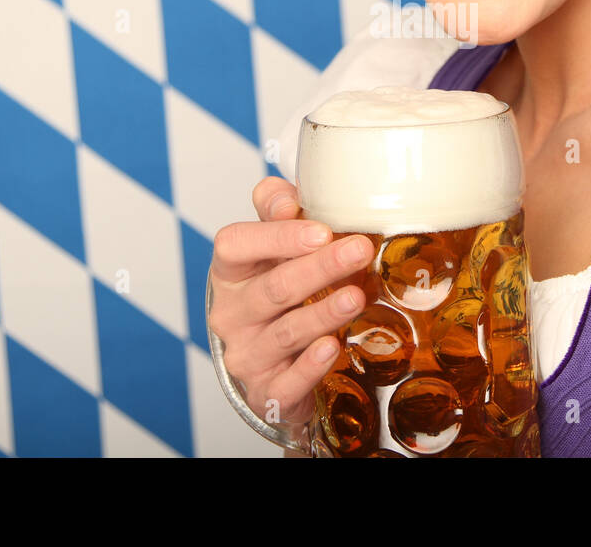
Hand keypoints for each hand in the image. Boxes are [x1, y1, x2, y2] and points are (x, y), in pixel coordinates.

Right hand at [207, 176, 374, 436]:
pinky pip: (287, 382)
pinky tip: (332, 347)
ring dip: (323, 313)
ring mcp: (247, 355)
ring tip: (356, 296)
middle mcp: (231, 314)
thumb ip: (277, 212)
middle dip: (319, 268)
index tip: (321, 230)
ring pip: (286, 332)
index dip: (277, 237)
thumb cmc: (277, 291)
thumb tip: (288, 197)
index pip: (236, 245)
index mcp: (230, 272)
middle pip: (273, 288)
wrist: (274, 364)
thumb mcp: (273, 248)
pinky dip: (310, 366)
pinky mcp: (266, 393)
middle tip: (359, 250)